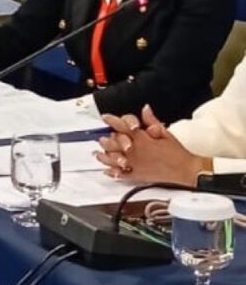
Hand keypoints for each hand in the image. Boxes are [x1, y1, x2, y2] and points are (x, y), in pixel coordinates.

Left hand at [95, 105, 209, 185]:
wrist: (186, 170)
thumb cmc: (177, 153)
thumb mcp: (165, 133)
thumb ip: (152, 121)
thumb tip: (145, 109)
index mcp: (142, 139)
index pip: (123, 126)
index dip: (112, 120)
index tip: (106, 117)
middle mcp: (135, 151)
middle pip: (114, 142)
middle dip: (107, 139)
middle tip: (102, 138)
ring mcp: (134, 163)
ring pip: (113, 158)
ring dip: (105, 156)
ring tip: (98, 154)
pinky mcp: (137, 175)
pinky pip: (121, 174)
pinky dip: (113, 172)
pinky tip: (108, 171)